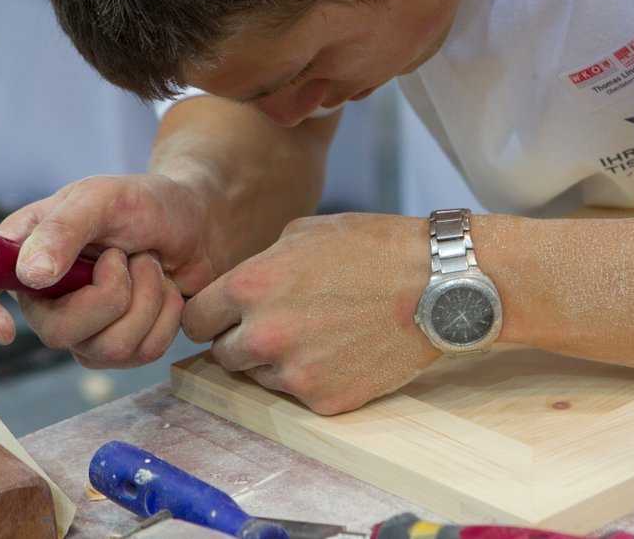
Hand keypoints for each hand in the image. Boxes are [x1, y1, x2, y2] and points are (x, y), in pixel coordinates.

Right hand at [0, 174, 224, 367]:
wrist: (197, 220)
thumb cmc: (144, 202)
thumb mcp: (102, 197)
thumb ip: (64, 229)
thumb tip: (28, 276)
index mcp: (25, 255)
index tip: (6, 331)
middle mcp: (48, 299)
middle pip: (58, 334)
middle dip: (109, 294)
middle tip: (126, 255)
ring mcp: (86, 330)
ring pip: (109, 349)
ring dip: (146, 298)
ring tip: (149, 264)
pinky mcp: (124, 347)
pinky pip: (144, 353)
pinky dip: (167, 314)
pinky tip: (167, 288)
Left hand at [182, 213, 440, 413]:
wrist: (438, 285)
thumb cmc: (374, 249)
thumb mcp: (304, 233)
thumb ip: (261, 264)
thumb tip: (239, 289)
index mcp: (250, 287)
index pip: (195, 320)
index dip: (210, 317)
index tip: (224, 318)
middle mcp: (264, 335)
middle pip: (222, 354)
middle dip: (241, 340)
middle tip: (278, 324)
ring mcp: (294, 373)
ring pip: (259, 377)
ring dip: (276, 361)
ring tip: (319, 333)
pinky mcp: (325, 401)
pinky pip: (300, 394)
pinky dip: (314, 377)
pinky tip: (343, 351)